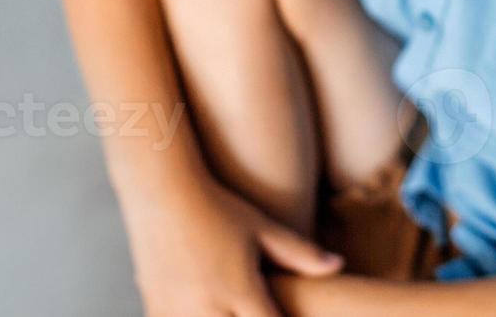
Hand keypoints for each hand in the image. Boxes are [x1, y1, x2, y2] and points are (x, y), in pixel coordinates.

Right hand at [124, 178, 342, 316]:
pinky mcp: (155, 309)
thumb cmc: (217, 207)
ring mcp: (177, 311)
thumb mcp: (261, 227)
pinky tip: (207, 309)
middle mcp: (207, 306)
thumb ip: (300, 253)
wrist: (160, 191)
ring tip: (233, 309)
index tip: (285, 316)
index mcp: (239, 290)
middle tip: (254, 311)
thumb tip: (339, 265)